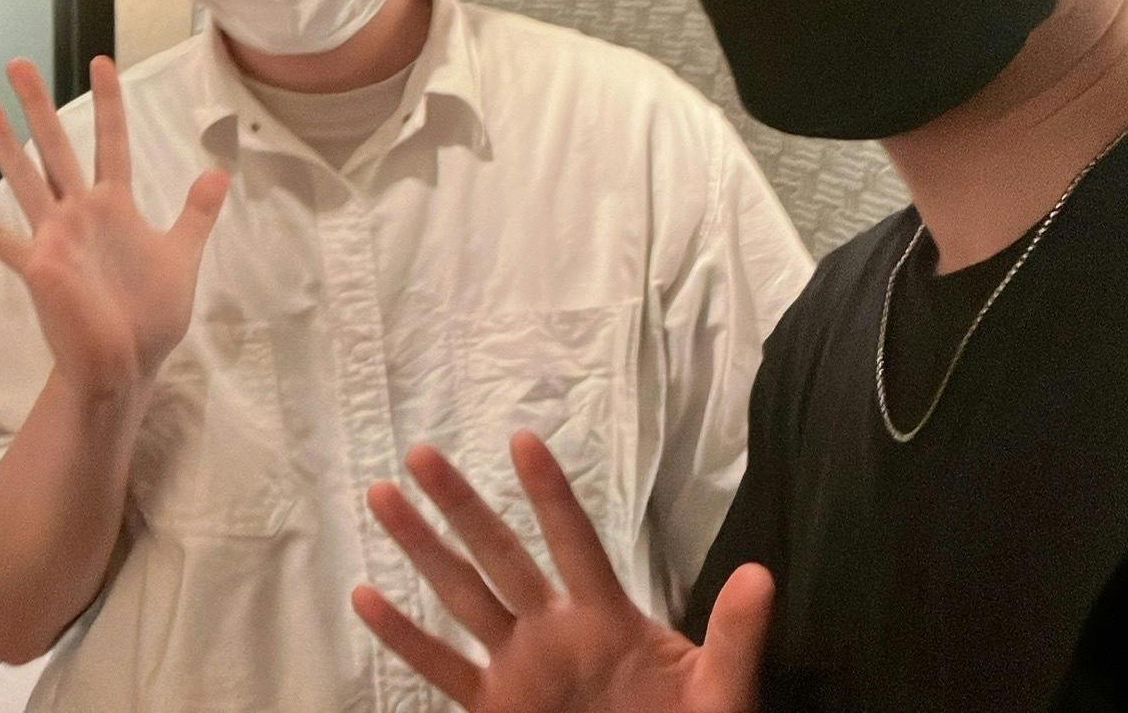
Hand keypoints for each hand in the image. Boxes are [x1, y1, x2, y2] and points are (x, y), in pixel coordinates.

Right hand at [0, 56, 227, 400]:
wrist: (127, 366)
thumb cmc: (150, 317)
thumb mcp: (181, 258)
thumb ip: (195, 214)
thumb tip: (219, 171)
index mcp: (114, 206)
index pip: (112, 143)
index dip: (109, 104)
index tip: (103, 61)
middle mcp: (79, 213)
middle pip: (59, 147)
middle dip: (39, 105)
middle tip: (17, 61)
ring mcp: (54, 237)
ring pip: (25, 177)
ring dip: (3, 140)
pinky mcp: (37, 265)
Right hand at [351, 433, 772, 712]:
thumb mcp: (722, 692)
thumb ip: (735, 637)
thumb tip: (761, 575)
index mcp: (608, 620)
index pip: (575, 543)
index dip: (550, 495)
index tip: (522, 440)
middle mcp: (554, 632)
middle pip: (499, 554)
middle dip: (461, 505)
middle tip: (422, 453)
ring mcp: (520, 668)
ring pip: (461, 596)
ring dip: (422, 549)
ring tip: (383, 497)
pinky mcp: (495, 707)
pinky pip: (442, 668)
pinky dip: (404, 636)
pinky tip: (366, 596)